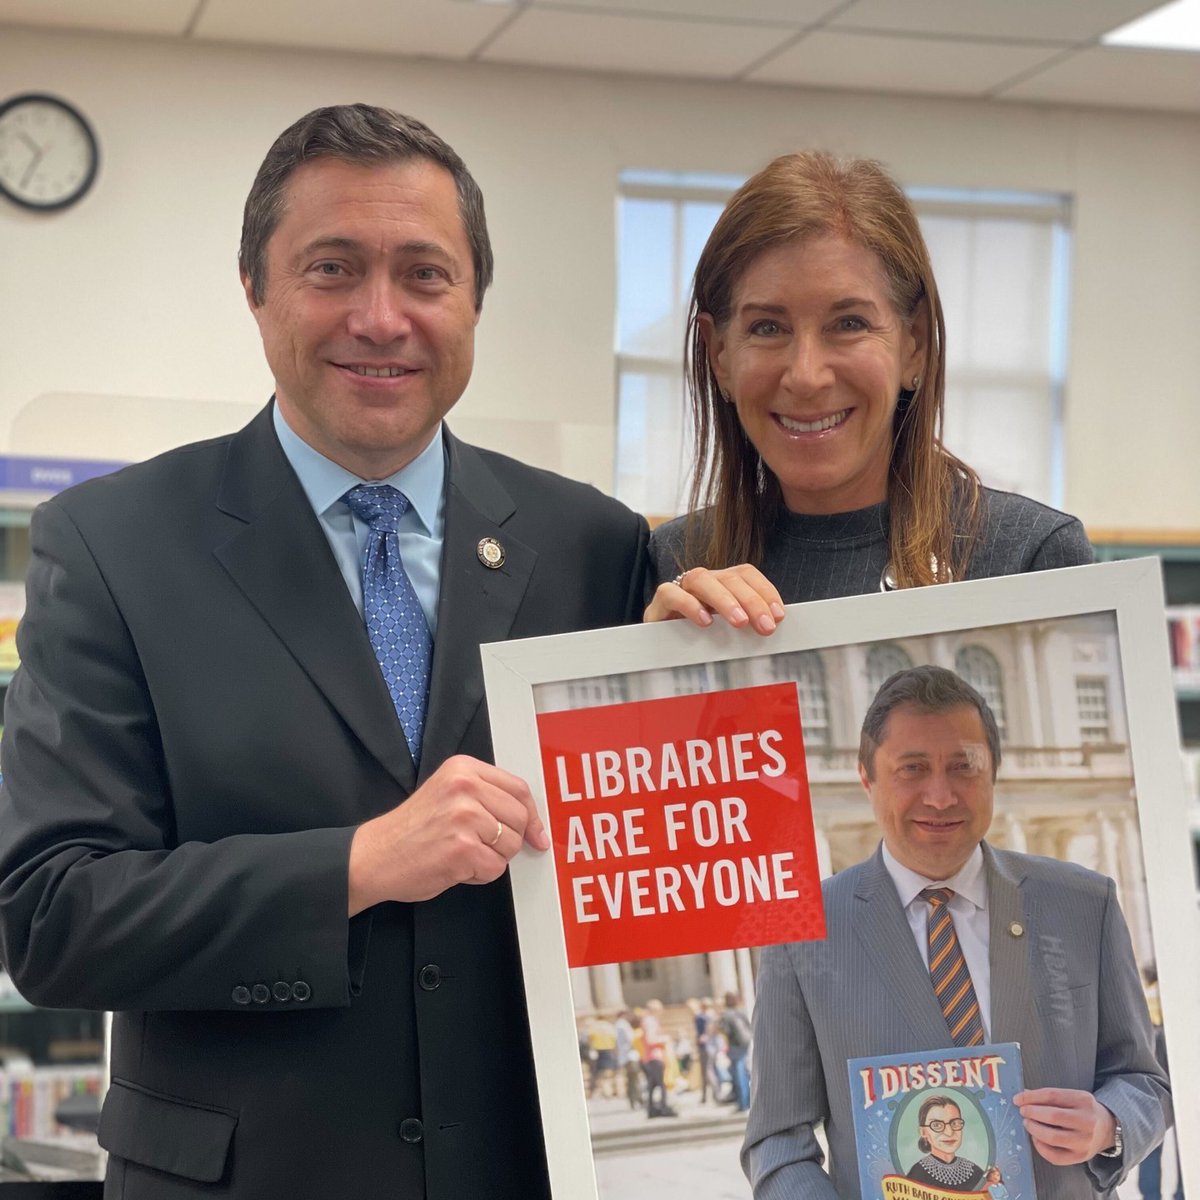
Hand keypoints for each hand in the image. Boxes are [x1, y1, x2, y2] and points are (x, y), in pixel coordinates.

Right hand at [347, 755, 548, 913]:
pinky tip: (457, 867)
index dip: (531, 815)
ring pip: (510, 845)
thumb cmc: (410, 831)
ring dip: (492, 858)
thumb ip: (486, 797)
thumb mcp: (447, 794)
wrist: (374, 856)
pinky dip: (480, 875)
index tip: (535, 832)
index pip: (518, 788)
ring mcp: (464, 818)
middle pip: (519, 817)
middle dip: (506, 839)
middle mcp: (465, 787)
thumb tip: (530, 822)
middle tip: (480, 845)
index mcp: (463, 769)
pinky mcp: (463, 849)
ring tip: (462, 853)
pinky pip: (495, 868)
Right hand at [643, 564, 784, 635]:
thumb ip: (747, 627)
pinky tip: (704, 621)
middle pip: (729, 577)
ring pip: (701, 579)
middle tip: (765, 626)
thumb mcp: (727, 633)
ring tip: (740, 622)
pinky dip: (688, 605)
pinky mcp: (659, 604)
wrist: (656, 648)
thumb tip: (774, 630)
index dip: (764, 591)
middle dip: (751, 600)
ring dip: (724, 599)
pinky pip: (670, 594)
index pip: (746, 574)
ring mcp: (679, 589)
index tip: (778, 615)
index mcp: (722, 584)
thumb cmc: (698, 641)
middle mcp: (702, 581)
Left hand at [1013, 1088, 1117, 1164]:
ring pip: (1053, 1137)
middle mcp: (1087, 1121)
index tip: (1017, 1099)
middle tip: (1022, 1112)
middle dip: (1032, 1113)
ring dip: (1034, 1129)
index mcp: (1083, 1100)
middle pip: (1053, 1116)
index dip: (1031, 1097)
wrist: (1108, 1129)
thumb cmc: (1084, 1110)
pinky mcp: (1081, 1157)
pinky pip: (1056, 1156)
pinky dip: (1041, 1147)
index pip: (1052, 1096)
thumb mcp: (1072, 1096)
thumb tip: (1023, 1096)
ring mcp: (1085, 1141)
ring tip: (1028, 1124)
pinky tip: (1036, 1139)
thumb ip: (1050, 1096)